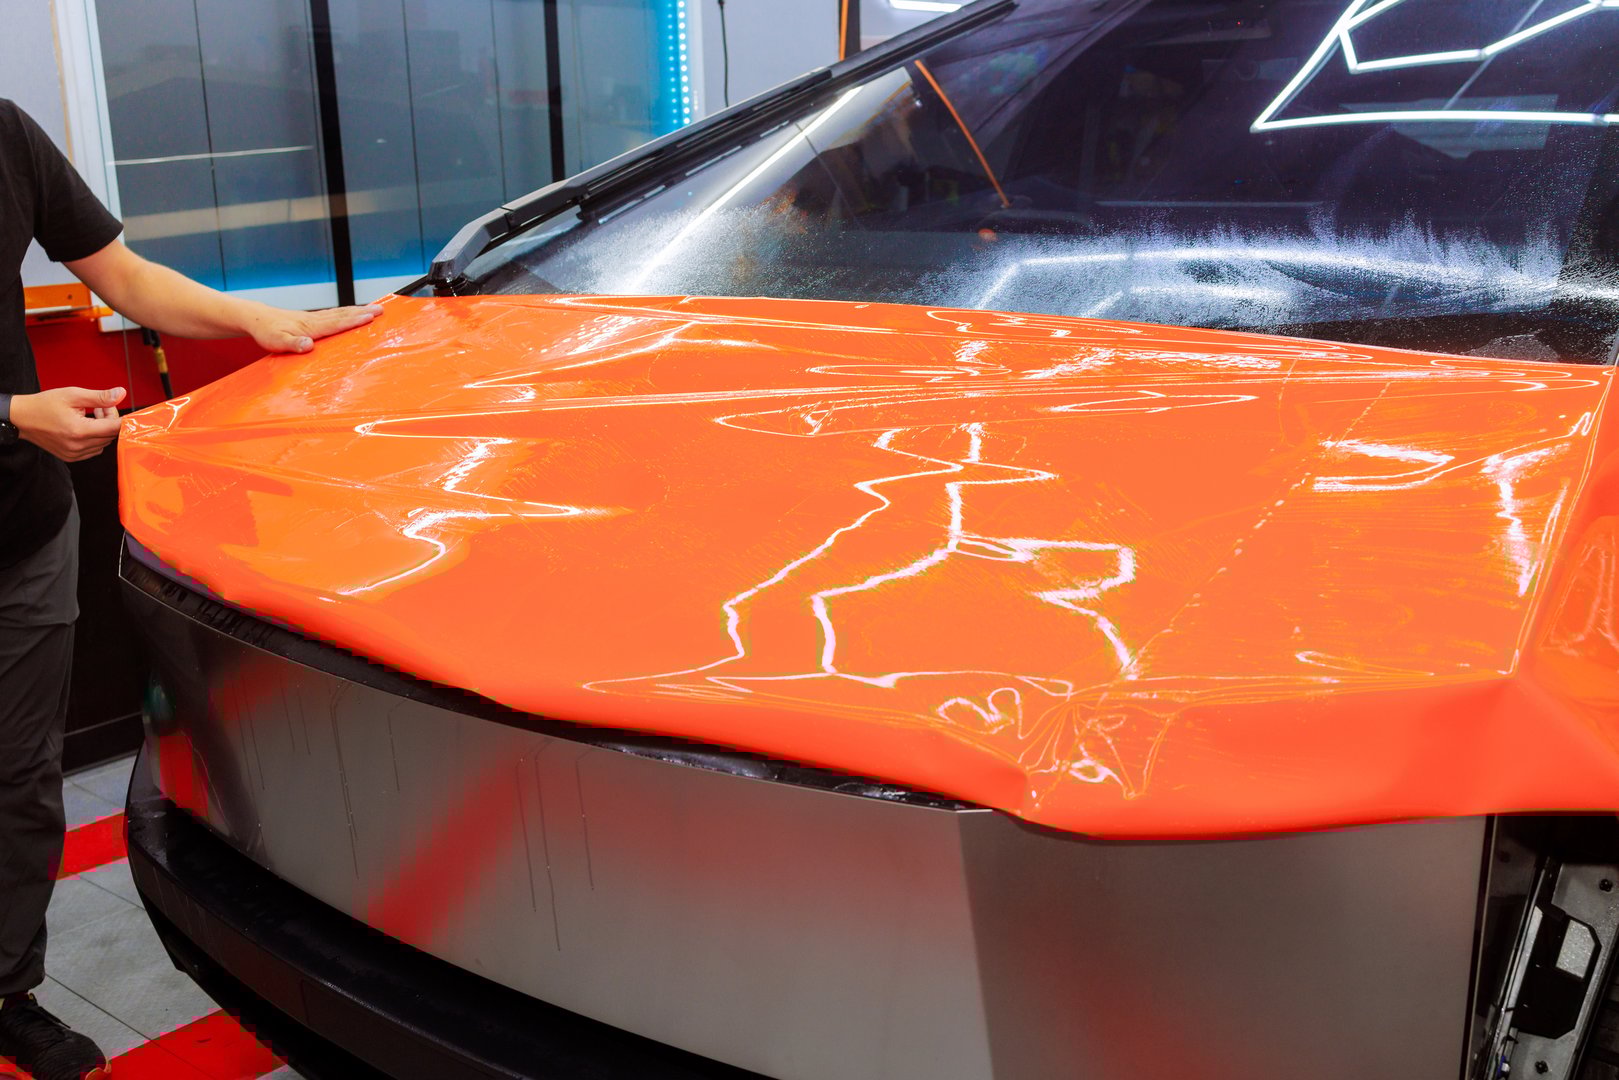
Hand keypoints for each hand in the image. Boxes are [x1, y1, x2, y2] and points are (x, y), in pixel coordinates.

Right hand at [10, 386, 125, 461]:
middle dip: (109, 420)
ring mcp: (74, 454)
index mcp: (79, 431)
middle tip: (100, 406)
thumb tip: (121, 394)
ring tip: (91, 414)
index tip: (115, 407)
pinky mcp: (71, 457)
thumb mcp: (73, 395)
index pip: (114, 428)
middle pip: (110, 435)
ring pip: (103, 443)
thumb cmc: (44, 404)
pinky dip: (95, 438)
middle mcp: (78, 446)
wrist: (22, 418)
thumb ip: (99, 397)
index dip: (119, 416)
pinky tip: (85, 426)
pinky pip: (94, 450)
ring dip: (102, 429)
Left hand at [244, 303, 383, 353]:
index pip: (336, 323)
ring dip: (357, 311)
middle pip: (343, 315)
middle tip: (381, 309)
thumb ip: (294, 345)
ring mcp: (313, 318)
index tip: (371, 316)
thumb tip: (309, 345)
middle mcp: (314, 320)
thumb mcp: (277, 343)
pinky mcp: (311, 319)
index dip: (354, 320)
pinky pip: (333, 314)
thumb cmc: (266, 333)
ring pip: (340, 313)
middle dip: (363, 312)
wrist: (256, 319)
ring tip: (373, 308)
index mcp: (310, 327)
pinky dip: (346, 312)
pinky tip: (351, 312)